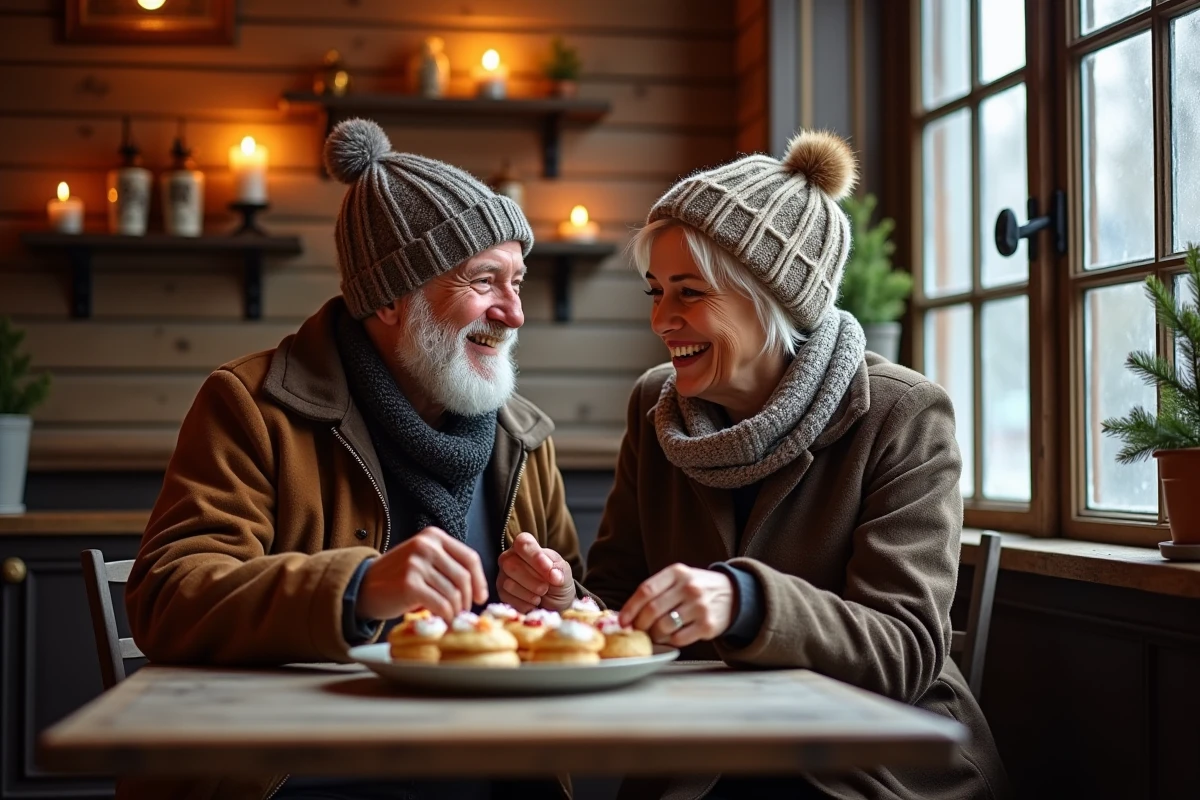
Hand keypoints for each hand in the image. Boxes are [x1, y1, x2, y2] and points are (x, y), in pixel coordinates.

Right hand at [356, 527, 487, 621]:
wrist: (362, 587)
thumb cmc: (396, 577)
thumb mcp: (423, 560)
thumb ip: (446, 566)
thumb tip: (477, 590)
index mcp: (433, 537)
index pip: (469, 558)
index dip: (480, 580)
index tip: (481, 597)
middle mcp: (426, 545)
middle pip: (464, 577)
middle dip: (468, 600)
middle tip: (464, 613)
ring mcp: (417, 564)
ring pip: (454, 593)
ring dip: (456, 611)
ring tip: (451, 618)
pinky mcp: (410, 584)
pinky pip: (441, 604)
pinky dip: (446, 617)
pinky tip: (443, 621)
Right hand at [496, 532, 575, 612]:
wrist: (555, 602)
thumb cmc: (557, 582)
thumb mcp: (564, 573)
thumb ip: (559, 571)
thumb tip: (553, 574)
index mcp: (526, 547)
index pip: (523, 543)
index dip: (535, 557)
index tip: (549, 570)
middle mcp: (510, 558)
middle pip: (512, 565)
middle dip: (533, 580)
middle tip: (546, 587)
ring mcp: (503, 575)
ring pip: (509, 583)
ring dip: (530, 593)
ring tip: (541, 595)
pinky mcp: (501, 593)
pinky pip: (508, 599)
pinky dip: (525, 604)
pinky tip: (533, 602)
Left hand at [619, 564, 733, 647]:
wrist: (733, 594)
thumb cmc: (697, 588)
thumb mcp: (679, 578)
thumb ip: (656, 590)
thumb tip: (627, 614)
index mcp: (677, 572)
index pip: (646, 590)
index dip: (630, 608)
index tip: (622, 621)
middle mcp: (689, 587)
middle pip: (652, 610)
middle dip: (640, 625)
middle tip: (637, 630)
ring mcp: (699, 606)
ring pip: (664, 627)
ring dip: (654, 635)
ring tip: (654, 634)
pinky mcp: (708, 625)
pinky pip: (679, 639)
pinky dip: (669, 641)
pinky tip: (670, 637)